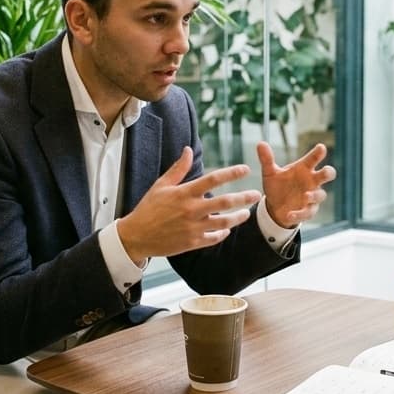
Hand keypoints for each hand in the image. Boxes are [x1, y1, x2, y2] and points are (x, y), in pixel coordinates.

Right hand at [117, 147, 261, 262]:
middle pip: (225, 202)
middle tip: (256, 194)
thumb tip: (188, 150)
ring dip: (238, 218)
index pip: (213, 179)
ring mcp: (193, 228)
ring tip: (246, 213)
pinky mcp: (192, 243)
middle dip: (244, 197)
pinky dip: (223, 233)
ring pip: (224, 223)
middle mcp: (191, 210)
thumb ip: (178, 169)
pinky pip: (214, 238)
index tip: (246, 169)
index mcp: (184, 193)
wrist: (136, 235)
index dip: (232, 173)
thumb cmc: (149, 208)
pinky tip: (227, 229)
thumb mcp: (161, 185)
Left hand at [257, 141, 337, 227]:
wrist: (275, 206)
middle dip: (328, 173)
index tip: (321, 148)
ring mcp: (312, 196)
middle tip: (325, 172)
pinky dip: (299, 214)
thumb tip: (260, 143)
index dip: (319, 153)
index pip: (313, 158)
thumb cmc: (277, 185)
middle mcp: (312, 181)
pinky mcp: (309, 210)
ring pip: (321, 195)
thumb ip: (267, 159)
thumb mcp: (269, 173)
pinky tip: (290, 215)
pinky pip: (308, 212)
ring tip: (305, 196)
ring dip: (314, 195)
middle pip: (327, 174)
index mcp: (304, 168)